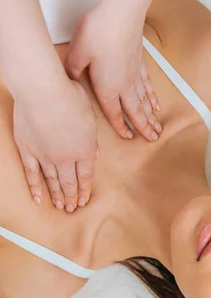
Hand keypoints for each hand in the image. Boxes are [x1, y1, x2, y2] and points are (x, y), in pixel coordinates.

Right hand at [14, 79, 97, 211]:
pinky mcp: (28, 150)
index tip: (84, 199)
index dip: (85, 189)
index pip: (86, 176)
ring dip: (57, 195)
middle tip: (72, 208)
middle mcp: (66, 157)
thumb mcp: (90, 115)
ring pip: (53, 181)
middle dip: (72, 197)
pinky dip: (35, 188)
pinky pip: (32, 174)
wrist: (42, 89)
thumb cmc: (68, 95)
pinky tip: (39, 199)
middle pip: (70, 182)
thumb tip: (96, 155)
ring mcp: (45, 155)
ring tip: (60, 207)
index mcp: (85, 149)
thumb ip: (93, 138)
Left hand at [65, 0, 161, 141]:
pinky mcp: (140, 62)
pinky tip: (156, 103)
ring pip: (144, 101)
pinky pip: (148, 85)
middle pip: (136, 111)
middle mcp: (124, 84)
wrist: (122, 11)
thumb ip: (71, 71)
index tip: (127, 137)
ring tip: (157, 127)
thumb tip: (67, 81)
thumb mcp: (77, 52)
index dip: (121, 127)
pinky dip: (152, 97)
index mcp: (108, 86)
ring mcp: (134, 74)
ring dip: (151, 116)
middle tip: (152, 138)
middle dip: (144, 127)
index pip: (114, 113)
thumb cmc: (100, 30)